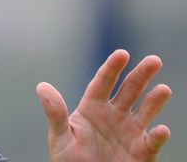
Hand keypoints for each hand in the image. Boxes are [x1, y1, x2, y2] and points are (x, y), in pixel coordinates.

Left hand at [36, 49, 171, 161]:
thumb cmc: (69, 160)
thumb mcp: (60, 137)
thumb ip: (55, 113)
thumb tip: (42, 86)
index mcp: (92, 108)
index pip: (103, 83)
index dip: (112, 68)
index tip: (122, 53)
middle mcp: (113, 115)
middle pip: (129, 90)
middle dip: (141, 75)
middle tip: (154, 60)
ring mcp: (129, 132)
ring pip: (146, 111)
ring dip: (155, 101)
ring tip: (164, 89)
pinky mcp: (141, 151)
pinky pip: (151, 142)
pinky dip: (157, 136)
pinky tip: (160, 130)